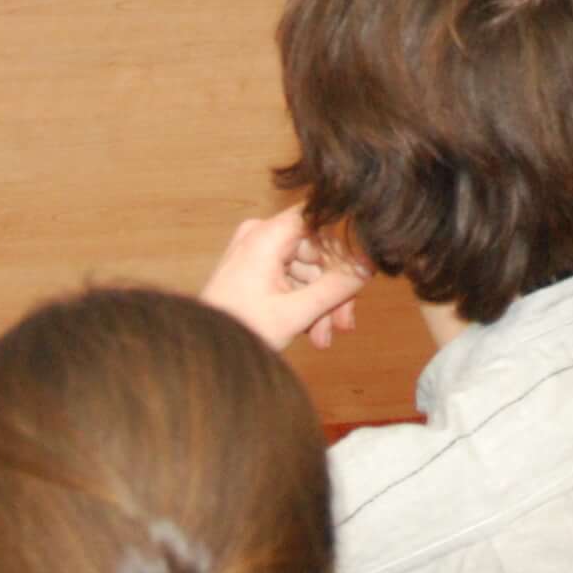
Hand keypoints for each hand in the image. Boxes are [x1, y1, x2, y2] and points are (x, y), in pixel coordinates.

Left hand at [197, 206, 367, 352]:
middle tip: (344, 324)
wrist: (203, 352)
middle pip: (316, 251)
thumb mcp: (295, 313)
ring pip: (307, 269)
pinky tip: (313, 332)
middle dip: (333, 289)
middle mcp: (260, 236)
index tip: (363, 271)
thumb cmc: (239, 331)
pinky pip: (292, 278)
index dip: (345, 243)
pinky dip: (304, 303)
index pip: (319, 220)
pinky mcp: (255, 269)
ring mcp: (256, 252)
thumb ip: (336, 288)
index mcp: (265, 236)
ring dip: (320, 303)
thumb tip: (369, 265)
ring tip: (324, 338)